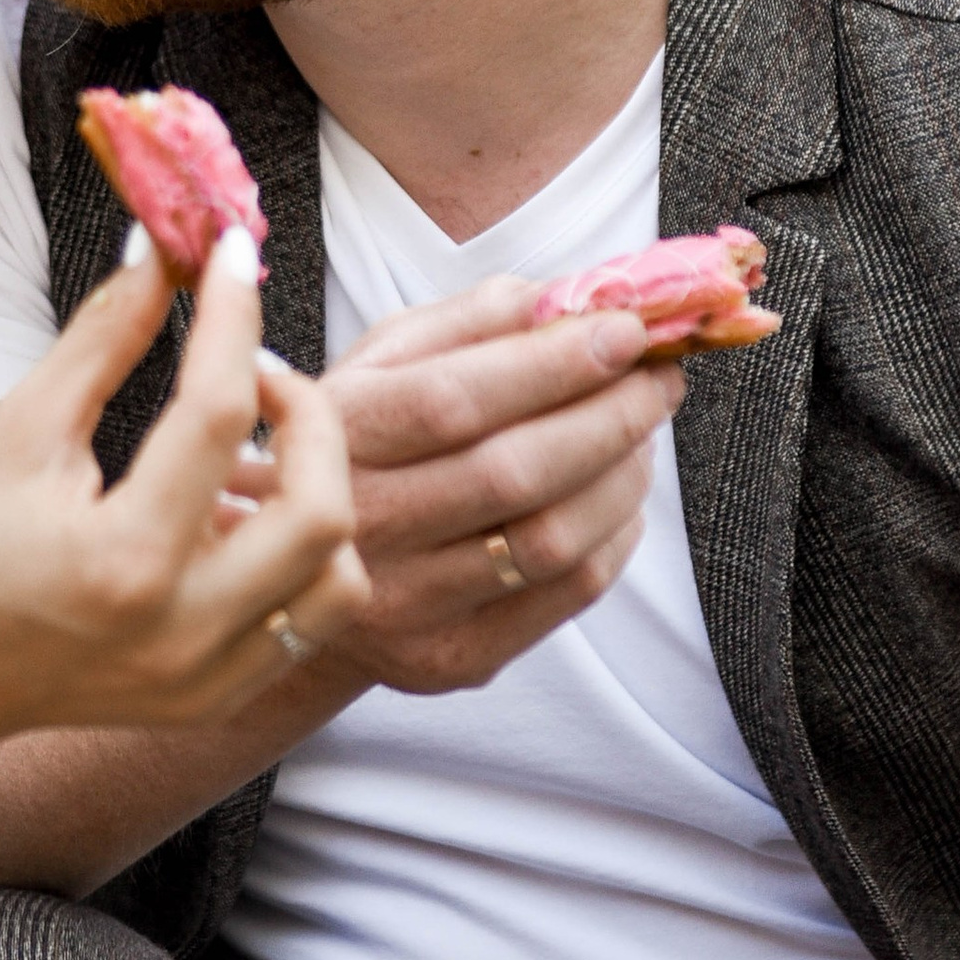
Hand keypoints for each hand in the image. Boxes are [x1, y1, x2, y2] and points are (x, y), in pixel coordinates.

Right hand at [0, 225, 365, 745]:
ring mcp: (204, 680)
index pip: (219, 414)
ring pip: (338, 579)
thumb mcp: (16, 430)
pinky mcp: (212, 701)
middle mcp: (180, 633)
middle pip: (322, 511)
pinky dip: (295, 559)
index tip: (229, 255)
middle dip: (309, 417)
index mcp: (121, 560)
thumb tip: (162, 250)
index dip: (233, 316)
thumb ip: (102, 338)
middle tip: (257, 373)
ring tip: (247, 456)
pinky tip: (232, 518)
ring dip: (315, 496)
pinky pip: (305, 624)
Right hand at [257, 279, 679, 695]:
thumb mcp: (384, 359)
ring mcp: (403, 605)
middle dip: (610, 416)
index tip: (627, 331)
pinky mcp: (450, 658)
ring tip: (642, 430)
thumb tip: (576, 301)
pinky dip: (617, 534)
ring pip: (552, 541)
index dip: (552, 365)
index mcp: (335, 434)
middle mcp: (360, 527)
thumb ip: (472, 320)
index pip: (453, 401)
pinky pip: (567, 595)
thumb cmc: (360, 442)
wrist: (300, 573)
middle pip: (512, 474)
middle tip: (659, 376)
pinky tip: (620, 494)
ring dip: (623, 475)